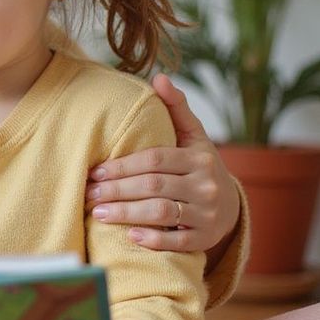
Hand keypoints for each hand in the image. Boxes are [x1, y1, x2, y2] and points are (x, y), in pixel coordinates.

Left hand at [85, 74, 240, 253]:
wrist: (230, 205)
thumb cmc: (199, 166)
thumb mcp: (194, 136)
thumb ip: (176, 108)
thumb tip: (159, 77)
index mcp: (199, 158)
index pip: (154, 160)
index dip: (122, 165)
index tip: (94, 171)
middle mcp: (206, 185)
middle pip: (153, 186)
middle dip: (116, 190)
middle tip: (88, 193)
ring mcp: (207, 214)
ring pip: (162, 213)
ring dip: (126, 213)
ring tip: (97, 213)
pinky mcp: (205, 239)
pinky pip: (178, 242)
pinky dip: (154, 239)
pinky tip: (129, 235)